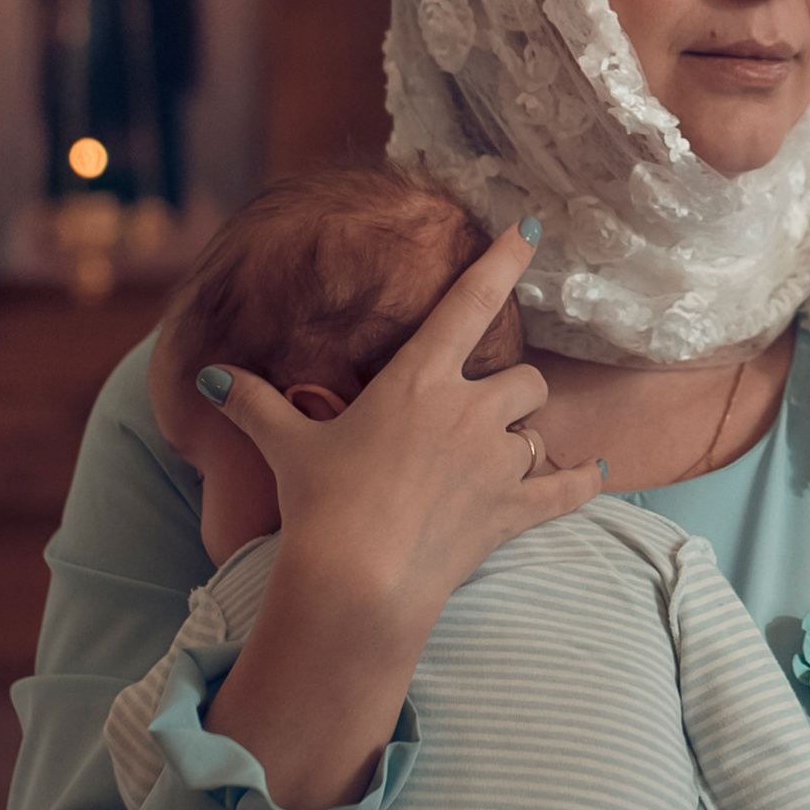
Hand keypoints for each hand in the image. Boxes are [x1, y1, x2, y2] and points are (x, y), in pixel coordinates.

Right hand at [212, 225, 593, 650]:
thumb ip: (253, 403)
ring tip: (505, 451)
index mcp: (418, 380)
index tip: (530, 228)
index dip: (503, 260)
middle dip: (512, 387)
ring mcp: (496, 461)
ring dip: (525, 435)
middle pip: (523, 377)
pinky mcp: (513, 510)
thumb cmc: (322, 507)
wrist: (357, 581)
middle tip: (487, 404)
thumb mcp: (286, 446)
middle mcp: (468, 411)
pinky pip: (566, 488)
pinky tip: (599, 472)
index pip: (470, 302)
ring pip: (537, 428)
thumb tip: (210, 375)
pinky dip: (584, 480)